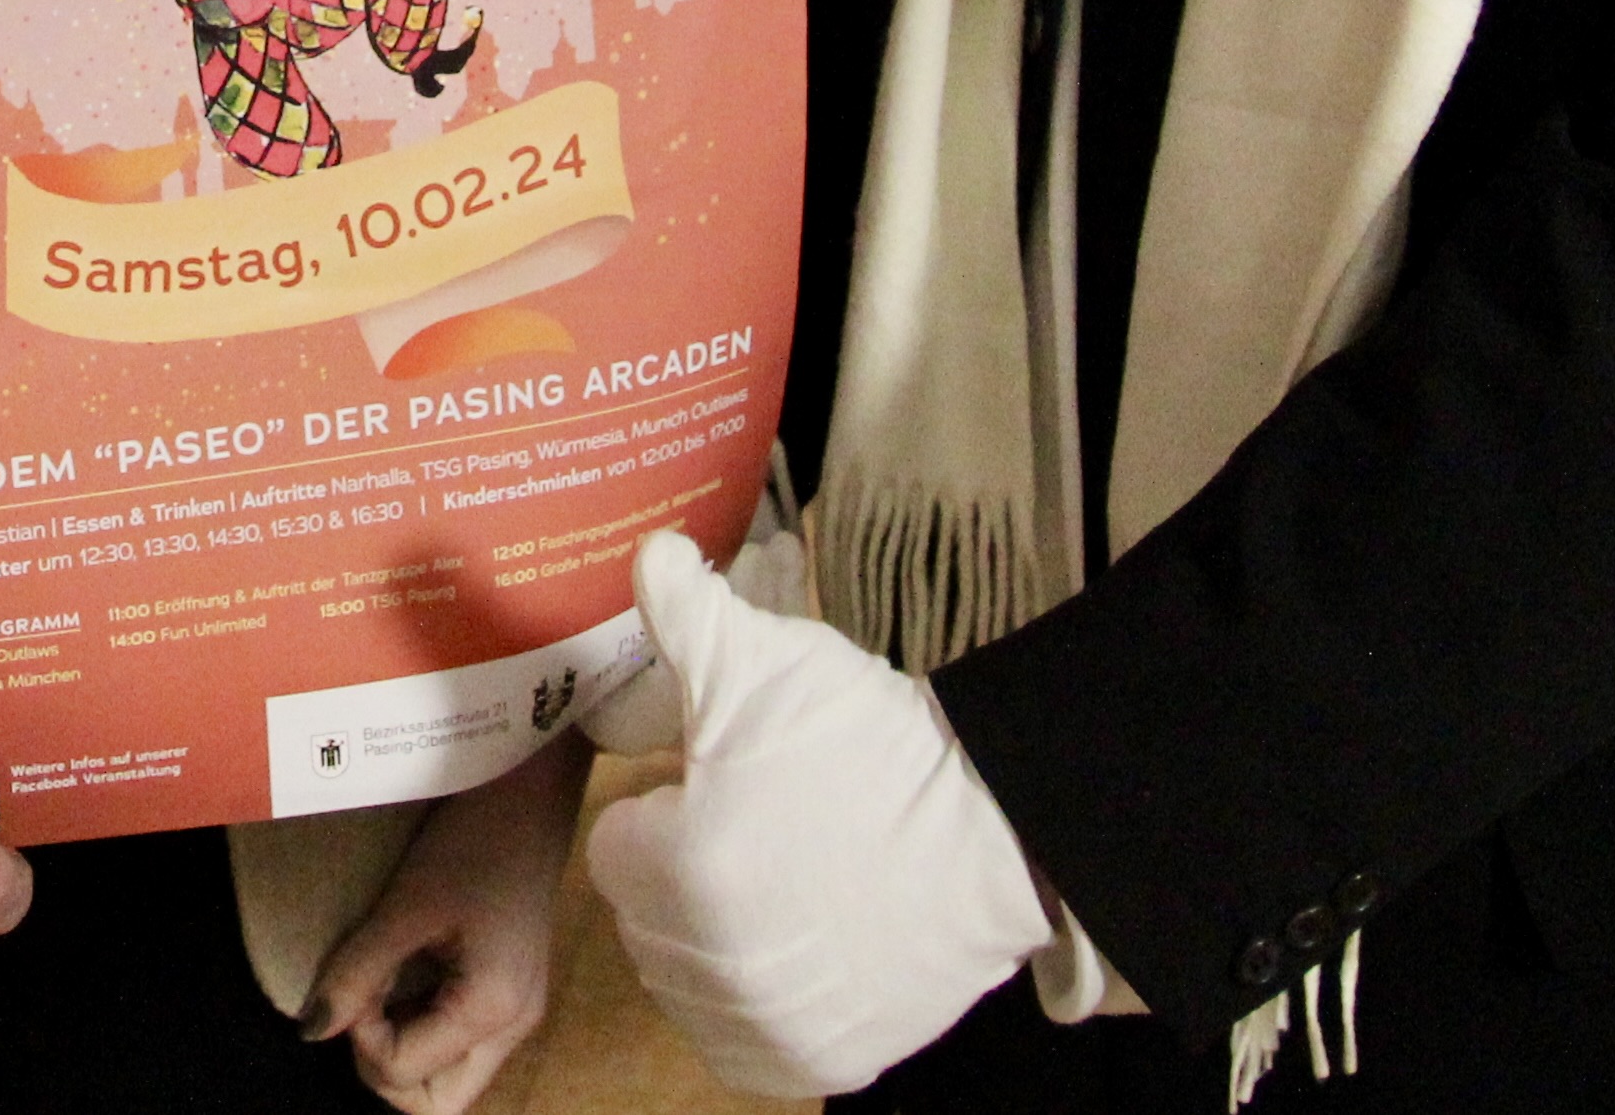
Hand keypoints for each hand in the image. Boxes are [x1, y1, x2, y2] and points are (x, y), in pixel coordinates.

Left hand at [299, 740, 591, 1114]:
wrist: (529, 789)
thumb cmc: (473, 838)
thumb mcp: (406, 905)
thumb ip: (357, 973)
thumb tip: (311, 1032)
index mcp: (493, 1011)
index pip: (404, 1076)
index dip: (363, 1036)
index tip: (359, 976)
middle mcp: (513, 1027)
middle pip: (437, 1103)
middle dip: (386, 1068)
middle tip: (368, 1001)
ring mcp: (517, 1014)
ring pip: (448, 1079)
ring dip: (404, 1048)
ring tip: (387, 985)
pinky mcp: (511, 993)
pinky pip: (459, 1042)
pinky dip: (423, 1026)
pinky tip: (409, 976)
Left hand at [586, 532, 1052, 1097]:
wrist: (1000, 834)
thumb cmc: (874, 746)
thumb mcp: (771, 665)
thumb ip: (688, 612)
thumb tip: (647, 551)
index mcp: (680, 868)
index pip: (615, 844)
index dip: (664, 805)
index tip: (716, 784)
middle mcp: (712, 966)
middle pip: (646, 914)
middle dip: (683, 869)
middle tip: (758, 822)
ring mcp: (765, 1025)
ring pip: (690, 978)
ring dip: (717, 934)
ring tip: (790, 873)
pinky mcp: (816, 1064)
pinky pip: (743, 1040)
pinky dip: (760, 1003)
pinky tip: (805, 941)